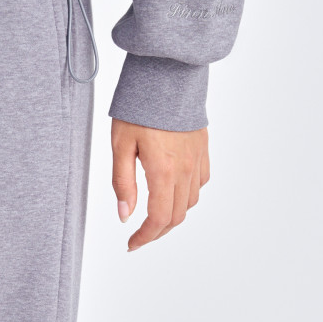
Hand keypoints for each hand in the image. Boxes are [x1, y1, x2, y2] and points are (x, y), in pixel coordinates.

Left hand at [111, 117, 209, 249]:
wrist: (168, 77)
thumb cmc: (140, 108)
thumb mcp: (120, 145)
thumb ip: (123, 183)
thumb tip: (125, 215)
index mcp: (163, 171)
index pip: (158, 219)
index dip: (145, 237)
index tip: (131, 244)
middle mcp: (184, 170)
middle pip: (176, 216)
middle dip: (157, 231)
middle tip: (139, 235)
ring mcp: (197, 160)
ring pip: (190, 202)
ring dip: (173, 215)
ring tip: (154, 215)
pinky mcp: (203, 150)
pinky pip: (200, 183)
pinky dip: (187, 195)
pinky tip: (173, 190)